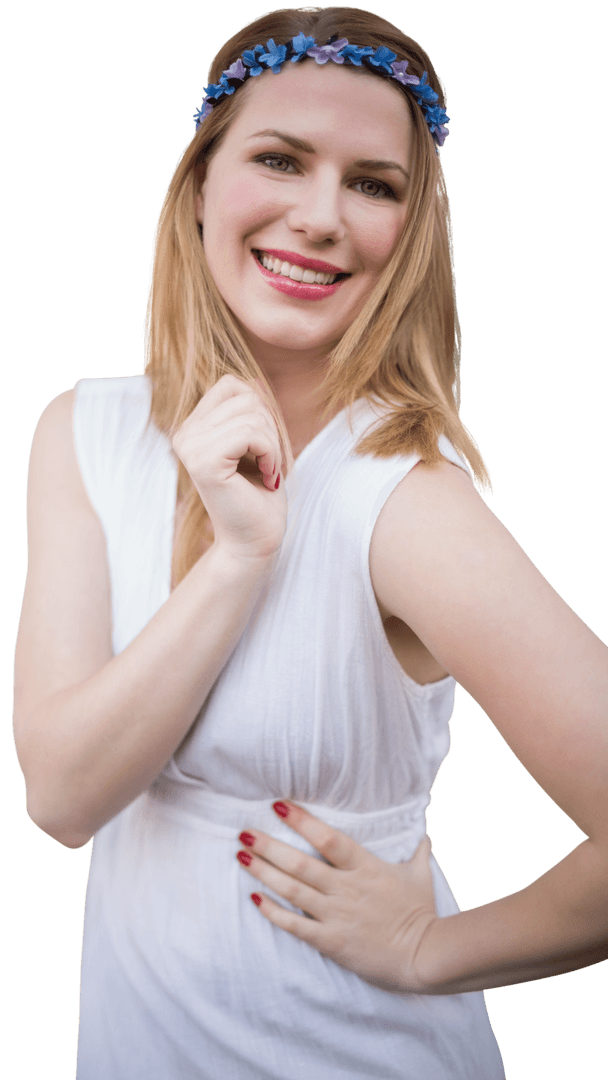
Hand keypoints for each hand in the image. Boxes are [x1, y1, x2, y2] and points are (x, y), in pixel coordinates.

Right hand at [171, 374, 287, 562]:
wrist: (255, 541)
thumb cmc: (260, 496)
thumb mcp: (259, 443)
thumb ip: (252, 412)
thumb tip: (252, 378)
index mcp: (193, 427)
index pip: (232, 385)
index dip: (261, 411)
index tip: (261, 448)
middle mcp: (184, 434)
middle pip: (245, 396)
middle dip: (270, 429)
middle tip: (266, 464)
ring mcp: (190, 447)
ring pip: (251, 414)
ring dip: (272, 445)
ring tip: (266, 472)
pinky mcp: (203, 462)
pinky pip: (251, 433)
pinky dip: (270, 453)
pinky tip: (266, 477)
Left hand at [236, 800, 438, 993]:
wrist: (425, 956)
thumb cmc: (422, 913)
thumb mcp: (420, 875)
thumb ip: (418, 850)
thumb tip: (425, 833)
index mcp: (365, 867)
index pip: (328, 838)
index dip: (301, 821)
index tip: (278, 806)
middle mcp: (346, 888)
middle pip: (300, 863)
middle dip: (269, 846)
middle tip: (244, 831)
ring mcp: (337, 915)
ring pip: (292, 890)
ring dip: (264, 872)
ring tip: (241, 856)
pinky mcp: (331, 941)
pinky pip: (295, 925)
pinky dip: (272, 912)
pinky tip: (254, 899)